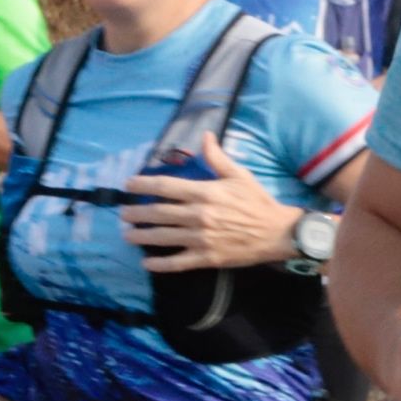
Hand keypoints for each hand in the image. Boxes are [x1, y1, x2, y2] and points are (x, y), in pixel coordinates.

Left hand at [125, 133, 303, 271]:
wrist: (276, 232)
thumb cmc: (257, 201)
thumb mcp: (240, 175)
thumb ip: (218, 158)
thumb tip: (204, 136)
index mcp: (205, 192)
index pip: (166, 186)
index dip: (143, 184)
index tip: (128, 185)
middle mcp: (199, 215)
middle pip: (158, 213)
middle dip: (137, 213)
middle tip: (123, 214)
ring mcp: (201, 238)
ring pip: (163, 237)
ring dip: (142, 237)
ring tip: (128, 235)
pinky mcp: (206, 257)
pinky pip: (177, 262)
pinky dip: (160, 264)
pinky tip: (147, 263)